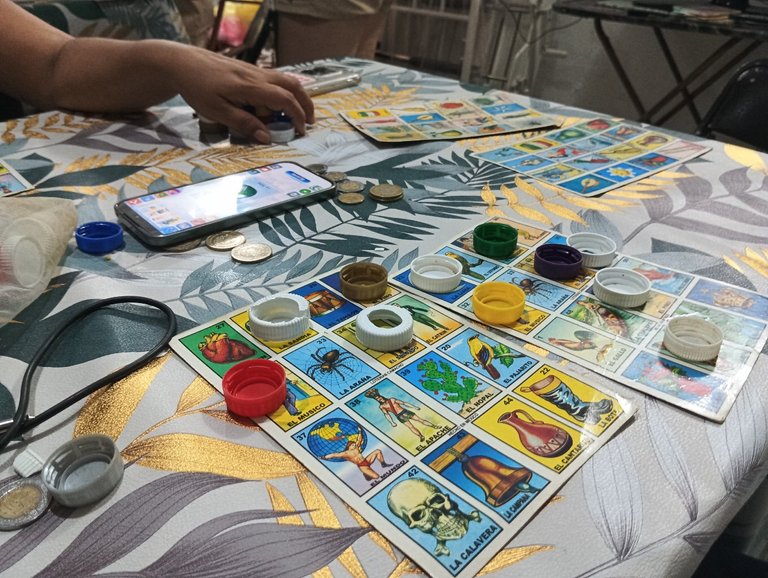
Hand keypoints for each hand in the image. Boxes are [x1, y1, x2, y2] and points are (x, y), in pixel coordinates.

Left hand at [170, 47, 314, 143]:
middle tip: (310, 122)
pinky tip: (280, 104)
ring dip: (298, 96)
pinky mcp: (250, 70)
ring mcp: (254, 71)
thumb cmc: (197, 88)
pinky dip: (285, 91)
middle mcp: (257, 76)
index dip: (297, 115)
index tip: (300, 131)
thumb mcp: (216, 111)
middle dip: (306, 104)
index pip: (284, 99)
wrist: (183, 62)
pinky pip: (275, 79)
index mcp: (250, 87)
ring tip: (300, 113)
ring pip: (286, 80)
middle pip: (292, 85)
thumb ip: (243, 123)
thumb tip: (266, 137)